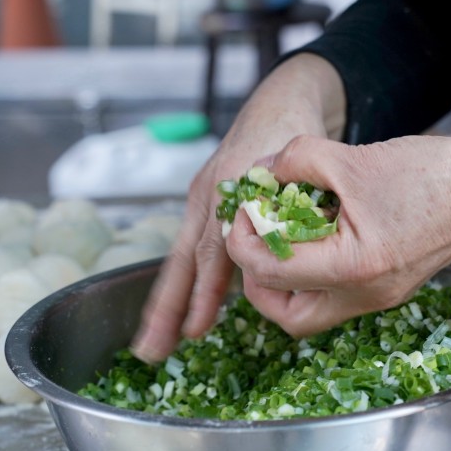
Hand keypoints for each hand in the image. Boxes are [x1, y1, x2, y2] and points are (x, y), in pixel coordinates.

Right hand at [129, 54, 346, 362]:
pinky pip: (191, 250)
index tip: (194, 329)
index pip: (213, 252)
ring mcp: (201, 200)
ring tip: (154, 343)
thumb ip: (290, 209)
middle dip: (166, 309)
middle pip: (184, 262)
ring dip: (168, 303)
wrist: (284, 100)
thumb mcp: (300, 169)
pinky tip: (184, 315)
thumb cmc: (298, 136)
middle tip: (150, 349)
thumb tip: (285, 260)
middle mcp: (207, 198)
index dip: (204, 293)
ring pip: (181, 260)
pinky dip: (185, 284)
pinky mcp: (204, 204)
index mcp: (229, 191)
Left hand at [225, 133, 450, 336]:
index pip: (270, 271)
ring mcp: (377, 298)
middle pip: (286, 316)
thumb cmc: (427, 173)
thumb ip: (295, 160)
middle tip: (255, 239)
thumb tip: (261, 174)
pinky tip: (314, 235)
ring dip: (283, 281)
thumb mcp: (350, 157)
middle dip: (257, 280)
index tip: (248, 209)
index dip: (244, 239)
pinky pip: (333, 295)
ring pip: (309, 313)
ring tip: (281, 237)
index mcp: (352, 267)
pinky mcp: (385, 290)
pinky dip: (311, 273)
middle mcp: (364, 294)